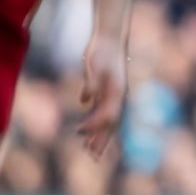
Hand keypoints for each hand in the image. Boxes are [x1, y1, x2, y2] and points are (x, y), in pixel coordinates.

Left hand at [79, 36, 127, 157]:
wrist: (110, 37)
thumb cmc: (103, 50)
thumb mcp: (95, 66)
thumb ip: (92, 84)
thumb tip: (86, 99)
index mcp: (116, 93)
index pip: (107, 116)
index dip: (94, 127)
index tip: (79, 133)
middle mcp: (117, 96)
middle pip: (111, 123)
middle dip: (102, 140)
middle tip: (93, 157)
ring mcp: (112, 93)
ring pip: (106, 118)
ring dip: (97, 133)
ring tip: (88, 148)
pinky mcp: (105, 89)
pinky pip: (101, 109)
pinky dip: (93, 120)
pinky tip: (83, 125)